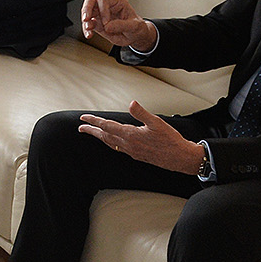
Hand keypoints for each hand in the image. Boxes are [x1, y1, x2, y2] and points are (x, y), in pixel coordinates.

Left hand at [78, 101, 204, 174]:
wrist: (180, 158)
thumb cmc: (170, 140)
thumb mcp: (157, 122)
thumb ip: (142, 113)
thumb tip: (131, 103)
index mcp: (131, 135)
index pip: (107, 126)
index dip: (94, 121)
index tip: (84, 118)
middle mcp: (128, 145)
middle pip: (104, 136)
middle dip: (92, 131)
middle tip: (81, 127)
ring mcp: (132, 151)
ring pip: (110, 143)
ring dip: (100, 137)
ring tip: (92, 133)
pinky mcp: (137, 155)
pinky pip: (118, 148)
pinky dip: (110, 143)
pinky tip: (112, 141)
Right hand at [80, 0, 157, 51]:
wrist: (135, 37)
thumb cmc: (137, 27)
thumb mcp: (134, 26)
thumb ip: (122, 25)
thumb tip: (107, 26)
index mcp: (117, 2)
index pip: (104, 0)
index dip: (103, 10)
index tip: (106, 23)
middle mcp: (107, 6)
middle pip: (91, 0)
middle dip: (87, 9)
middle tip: (86, 18)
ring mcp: (101, 15)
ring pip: (87, 12)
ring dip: (86, 21)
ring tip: (88, 29)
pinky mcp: (97, 24)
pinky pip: (88, 24)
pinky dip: (86, 30)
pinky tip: (89, 35)